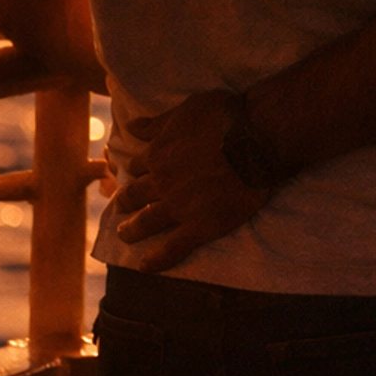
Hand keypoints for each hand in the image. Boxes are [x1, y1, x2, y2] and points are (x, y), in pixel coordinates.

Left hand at [114, 91, 271, 271]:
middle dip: (124, 202)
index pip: (137, 165)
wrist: (256, 138)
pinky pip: (172, 248)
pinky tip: (144, 266)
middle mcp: (162, 182)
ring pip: (146, 222)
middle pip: (134, 195)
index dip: (134, 170)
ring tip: (124, 235)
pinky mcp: (199, 226)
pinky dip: (156, 260)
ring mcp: (178, 206)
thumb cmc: (225, 116)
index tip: (132, 174)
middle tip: (119, 208)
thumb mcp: (186, 109)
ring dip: (131, 230)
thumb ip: (158, 122)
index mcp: (158, 153)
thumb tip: (132, 126)